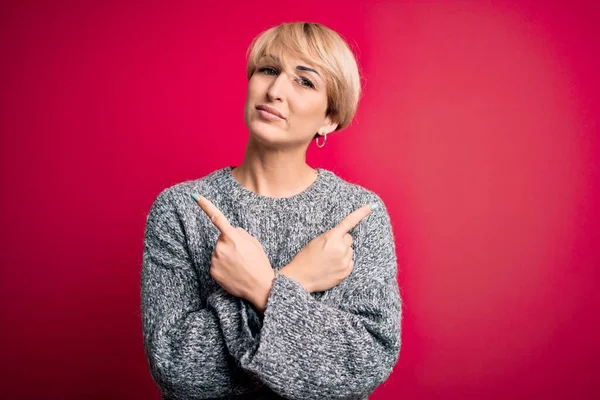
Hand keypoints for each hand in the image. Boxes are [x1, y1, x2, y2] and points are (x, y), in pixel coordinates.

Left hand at [193, 194, 274, 310]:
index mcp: (233, 237)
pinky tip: (233, 273)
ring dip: (226, 256)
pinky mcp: (212, 271)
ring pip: (218, 252)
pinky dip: (223, 267)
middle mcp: (221, 247)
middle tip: (243, 255)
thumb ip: (240, 233)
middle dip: (230, 244)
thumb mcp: (254, 243)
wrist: (260, 287)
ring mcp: (215, 260)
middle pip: (221, 239)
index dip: (205, 206)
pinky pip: (216, 264)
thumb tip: (230, 231)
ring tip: (239, 265)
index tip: (195, 196)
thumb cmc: (259, 263)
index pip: (217, 218)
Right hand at [281, 203, 375, 292]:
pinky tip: (332, 266)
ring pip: (350, 250)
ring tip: (329, 259)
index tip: (370, 206)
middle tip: (329, 248)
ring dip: (343, 252)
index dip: (360, 213)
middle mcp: (341, 248)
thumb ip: (331, 236)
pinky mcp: (346, 271)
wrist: (301, 278)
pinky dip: (344, 262)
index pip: (348, 223)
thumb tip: (344, 236)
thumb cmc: (306, 258)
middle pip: (349, 238)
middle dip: (342, 241)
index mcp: (332, 238)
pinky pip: (350, 261)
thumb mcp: (316, 241)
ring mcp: (345, 261)